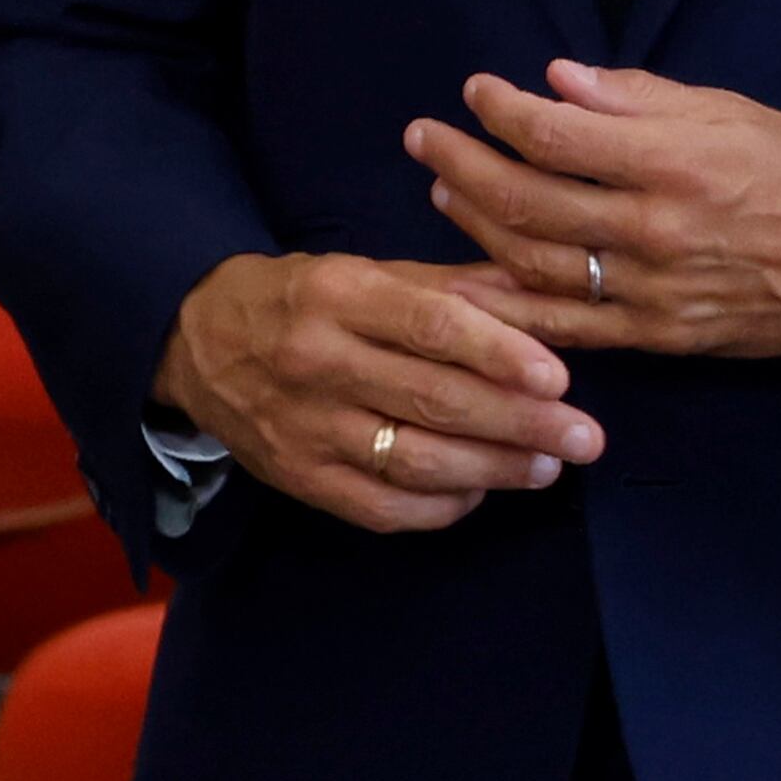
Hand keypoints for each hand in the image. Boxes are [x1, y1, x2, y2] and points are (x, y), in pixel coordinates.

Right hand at [150, 252, 603, 533]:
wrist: (195, 343)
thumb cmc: (303, 300)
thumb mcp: (368, 274)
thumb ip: (454, 290)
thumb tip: (543, 298)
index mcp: (336, 295)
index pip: (428, 324)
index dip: (498, 353)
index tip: (558, 377)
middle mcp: (315, 361)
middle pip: (433, 400)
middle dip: (520, 423)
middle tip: (585, 437)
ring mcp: (305, 428)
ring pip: (415, 460)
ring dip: (494, 468)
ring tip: (548, 466)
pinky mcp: (299, 480)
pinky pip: (385, 506)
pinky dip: (443, 504)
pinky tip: (481, 490)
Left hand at [408, 61, 780, 357]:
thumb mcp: (731, 111)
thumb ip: (638, 98)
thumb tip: (557, 79)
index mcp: (674, 162)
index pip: (556, 135)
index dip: (502, 110)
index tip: (475, 90)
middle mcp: (656, 229)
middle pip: (529, 199)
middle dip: (462, 164)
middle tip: (423, 137)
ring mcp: (654, 292)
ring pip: (536, 264)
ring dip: (476, 227)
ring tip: (442, 193)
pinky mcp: (661, 337)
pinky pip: (568, 328)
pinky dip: (510, 309)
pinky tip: (467, 288)